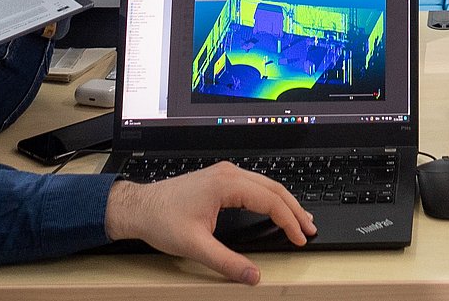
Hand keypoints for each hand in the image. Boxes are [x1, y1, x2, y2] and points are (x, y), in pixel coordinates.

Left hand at [104, 161, 316, 284]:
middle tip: (310, 228)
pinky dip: (271, 197)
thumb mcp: (195, 246)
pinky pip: (255, 184)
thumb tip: (252, 275)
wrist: (139, 207)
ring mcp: (224, 174)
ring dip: (285, 202)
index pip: (270, 200)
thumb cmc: (161, 219)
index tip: (300, 237)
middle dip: (295, 209)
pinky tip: (275, 208)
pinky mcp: (220, 179)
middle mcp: (228, 174)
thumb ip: (226, 262)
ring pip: (266, 184)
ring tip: (300, 219)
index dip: (288, 221)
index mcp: (225, 184)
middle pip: (273, 188)